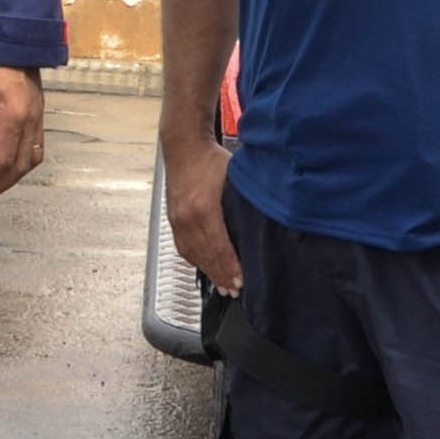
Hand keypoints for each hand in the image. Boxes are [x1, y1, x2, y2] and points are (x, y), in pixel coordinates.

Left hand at [0, 62, 43, 201]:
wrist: (13, 36)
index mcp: (15, 116)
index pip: (4, 161)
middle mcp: (31, 120)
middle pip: (21, 165)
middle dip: (2, 184)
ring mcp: (38, 116)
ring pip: (33, 158)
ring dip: (15, 175)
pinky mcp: (37, 112)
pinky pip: (37, 145)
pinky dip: (23, 160)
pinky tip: (9, 161)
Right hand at [164, 128, 238, 294]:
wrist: (183, 146)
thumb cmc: (210, 159)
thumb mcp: (234, 178)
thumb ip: (245, 202)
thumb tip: (266, 222)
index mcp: (204, 208)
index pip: (219, 246)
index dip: (230, 267)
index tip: (241, 281)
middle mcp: (187, 218)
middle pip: (206, 255)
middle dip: (221, 275)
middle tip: (235, 292)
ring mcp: (177, 220)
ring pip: (193, 254)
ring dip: (209, 272)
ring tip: (222, 286)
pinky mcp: (173, 220)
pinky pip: (183, 248)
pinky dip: (196, 261)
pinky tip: (205, 268)